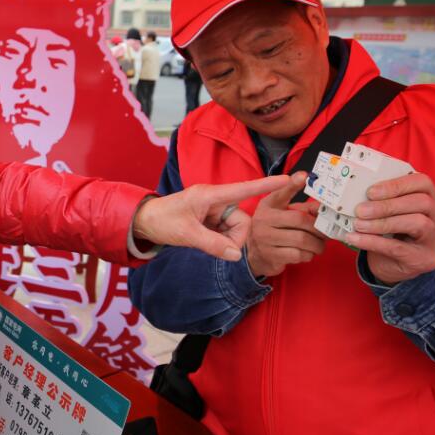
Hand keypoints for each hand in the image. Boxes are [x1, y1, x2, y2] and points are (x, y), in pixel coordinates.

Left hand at [133, 175, 292, 260]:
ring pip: (235, 229)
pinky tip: (204, 241)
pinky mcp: (211, 220)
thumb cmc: (162, 220)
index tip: (289, 179)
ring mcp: (214, 211)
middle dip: (234, 238)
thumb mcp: (186, 234)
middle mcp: (215, 200)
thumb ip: (212, 244)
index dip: (267, 185)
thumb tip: (235, 255)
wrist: (144, 222)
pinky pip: (226, 233)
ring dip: (225, 241)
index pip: (245, 189)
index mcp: (211, 195)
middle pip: (242, 220)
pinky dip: (220, 242)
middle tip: (217, 248)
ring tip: (203, 242)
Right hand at [245, 172, 328, 277]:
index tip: (304, 176)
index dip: (292, 184)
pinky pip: (298, 254)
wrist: (256, 254)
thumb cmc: (275, 230)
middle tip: (326, 233)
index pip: (281, 193)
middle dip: (318, 228)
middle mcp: (264, 219)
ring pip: (302, 239)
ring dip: (317, 244)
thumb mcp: (283, 214)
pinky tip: (308, 253)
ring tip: (319, 245)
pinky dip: (308, 254)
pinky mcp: (271, 255)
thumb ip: (303, 208)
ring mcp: (266, 238)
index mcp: (268, 205)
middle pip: (300, 219)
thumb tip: (323, 208)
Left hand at [345, 172, 434, 283]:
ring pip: (418, 223)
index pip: (423, 183)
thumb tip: (357, 193)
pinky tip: (355, 238)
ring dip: (383, 222)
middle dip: (388, 205)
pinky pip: (398, 248)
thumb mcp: (393, 215)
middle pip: (422, 203)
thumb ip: (384, 202)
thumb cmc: (394, 235)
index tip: (371, 191)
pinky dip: (373, 241)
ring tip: (358, 224)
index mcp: (432, 200)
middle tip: (361, 210)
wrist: (398, 268)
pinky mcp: (424, 259)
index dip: (397, 184)